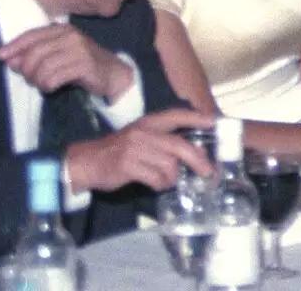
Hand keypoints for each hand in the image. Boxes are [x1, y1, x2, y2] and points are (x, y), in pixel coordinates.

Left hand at [0, 24, 133, 100]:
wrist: (113, 74)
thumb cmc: (81, 64)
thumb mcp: (58, 56)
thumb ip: (36, 55)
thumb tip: (10, 60)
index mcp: (63, 29)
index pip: (32, 35)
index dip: (14, 46)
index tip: (0, 56)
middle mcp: (71, 36)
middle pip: (34, 53)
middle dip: (27, 70)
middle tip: (31, 80)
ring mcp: (79, 49)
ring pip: (43, 67)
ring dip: (38, 81)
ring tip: (43, 85)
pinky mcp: (85, 65)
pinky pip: (54, 78)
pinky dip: (48, 86)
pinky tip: (52, 88)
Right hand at [64, 108, 212, 193]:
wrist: (86, 161)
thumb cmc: (119, 150)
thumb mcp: (141, 137)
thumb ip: (164, 140)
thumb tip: (195, 151)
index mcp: (149, 123)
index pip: (176, 115)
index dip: (196, 117)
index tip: (213, 122)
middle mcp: (144, 133)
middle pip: (179, 145)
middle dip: (197, 159)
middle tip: (208, 171)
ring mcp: (135, 149)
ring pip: (169, 164)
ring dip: (174, 177)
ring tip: (169, 181)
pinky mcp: (127, 166)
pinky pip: (155, 178)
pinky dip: (161, 185)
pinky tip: (157, 185)